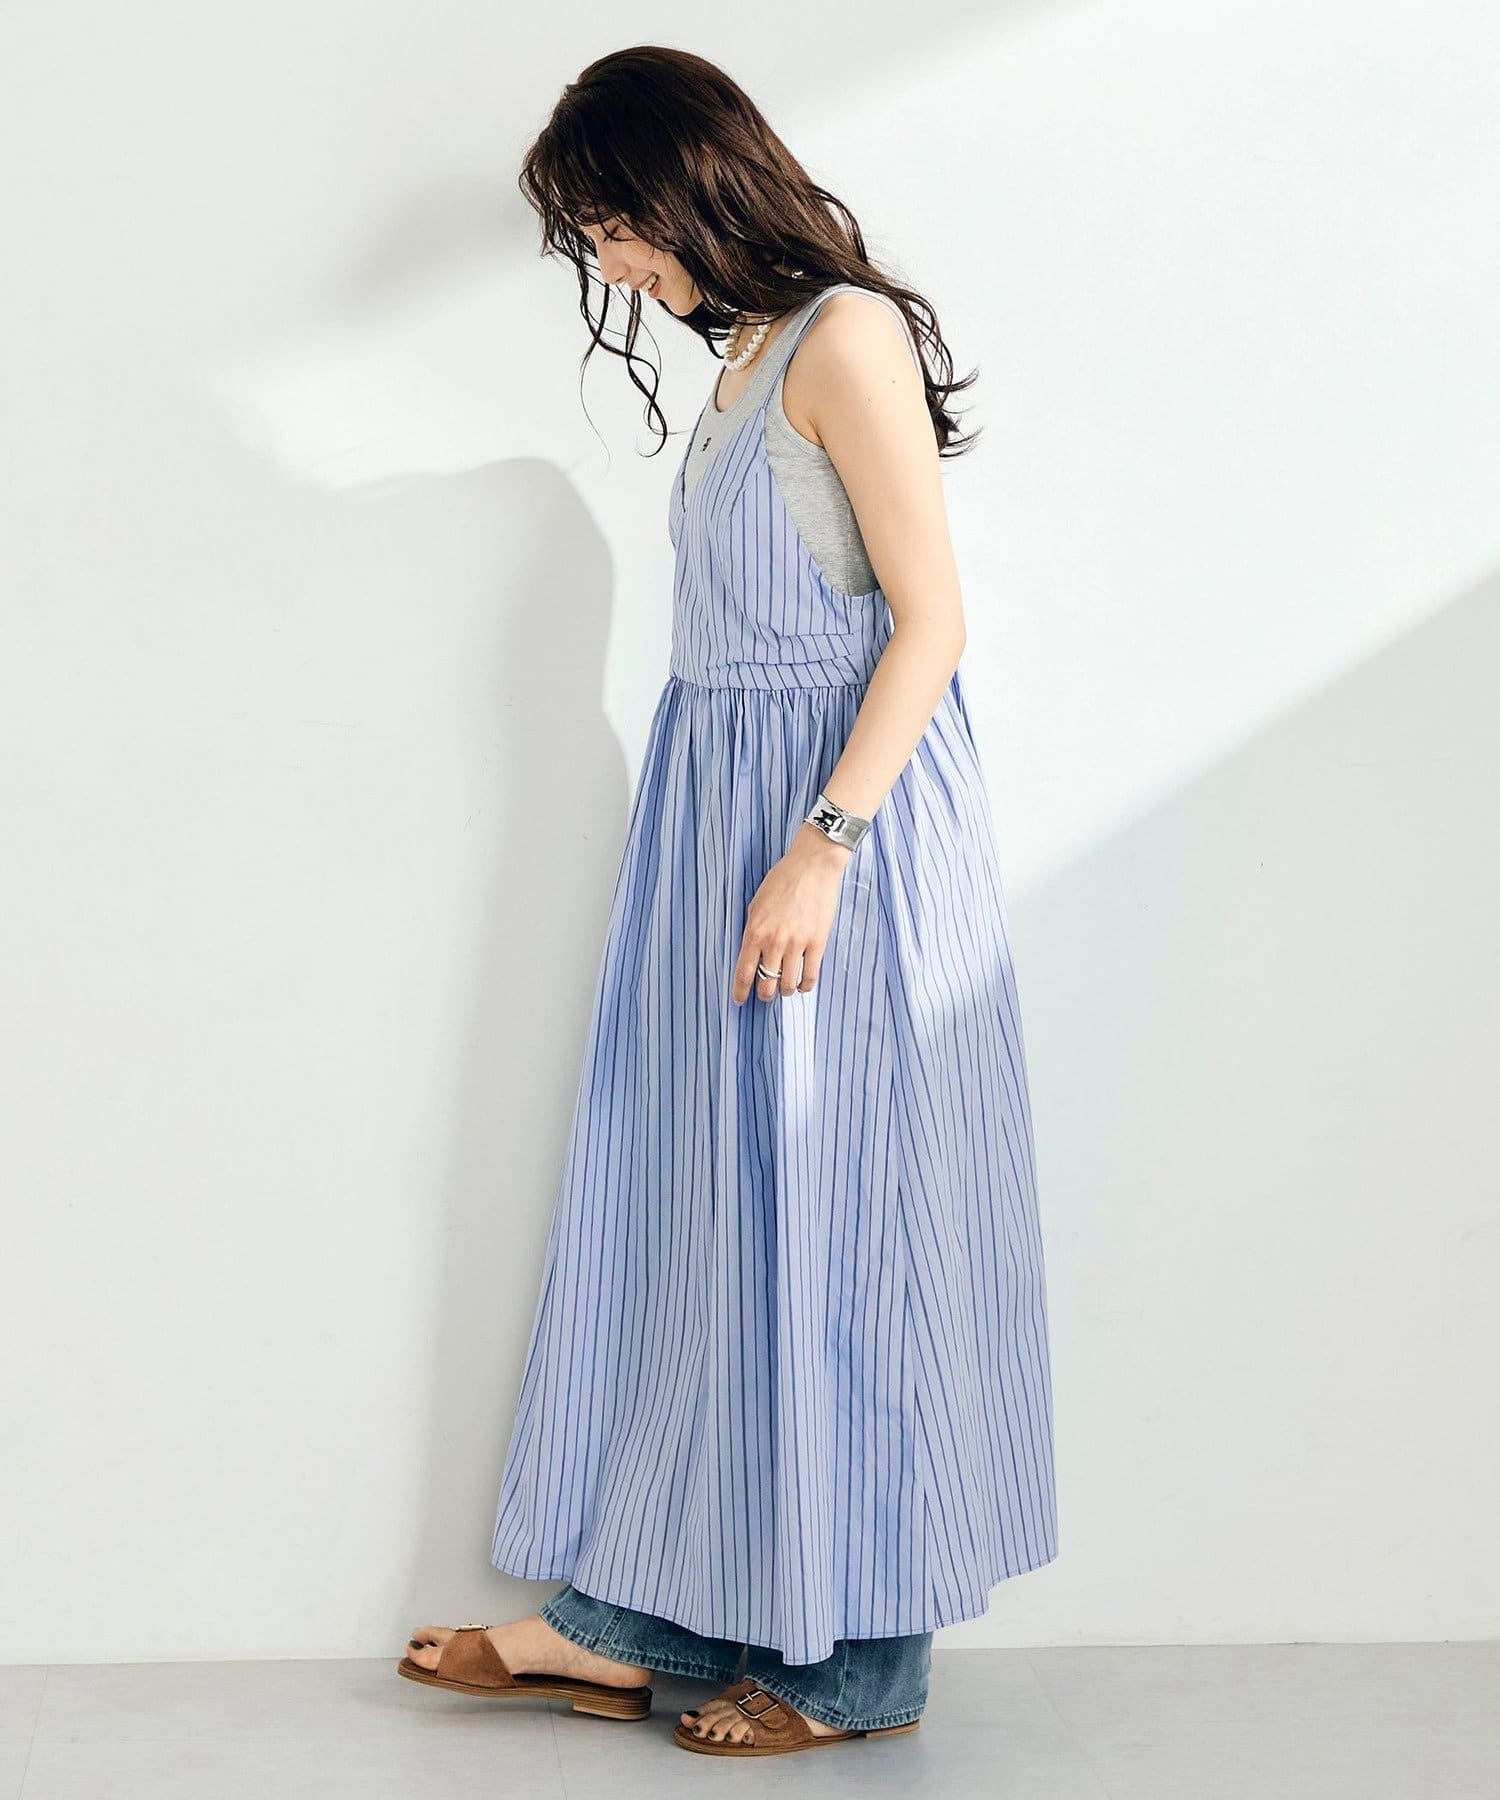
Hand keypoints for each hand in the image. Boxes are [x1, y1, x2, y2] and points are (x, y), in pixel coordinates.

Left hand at [731, 824, 851, 1002]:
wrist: (812, 866)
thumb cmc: (782, 881)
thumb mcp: (756, 904)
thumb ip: (753, 931)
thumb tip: (751, 955)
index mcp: (755, 932)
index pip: (743, 972)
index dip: (740, 991)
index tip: (739, 1000)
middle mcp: (774, 942)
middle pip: (766, 985)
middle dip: (764, 995)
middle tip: (765, 994)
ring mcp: (797, 943)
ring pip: (787, 985)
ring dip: (785, 991)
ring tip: (785, 987)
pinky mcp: (817, 942)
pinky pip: (810, 976)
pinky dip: (805, 986)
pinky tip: (802, 984)